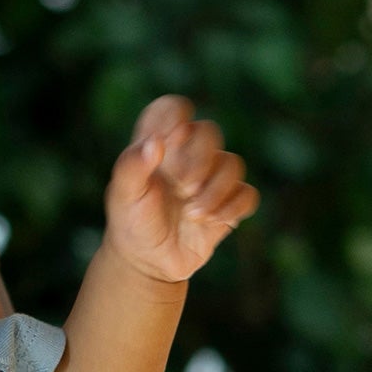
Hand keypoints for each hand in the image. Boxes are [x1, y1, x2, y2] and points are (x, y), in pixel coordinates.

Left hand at [103, 95, 257, 285]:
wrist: (147, 262)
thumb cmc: (131, 221)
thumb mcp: (123, 195)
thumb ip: (131, 166)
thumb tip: (156, 143)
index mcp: (160, 145)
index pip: (172, 109)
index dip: (176, 115)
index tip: (172, 138)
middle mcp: (188, 156)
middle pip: (210, 132)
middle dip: (201, 159)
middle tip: (184, 187)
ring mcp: (211, 179)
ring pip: (233, 165)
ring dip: (215, 190)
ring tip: (193, 214)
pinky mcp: (228, 205)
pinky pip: (248, 195)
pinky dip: (232, 207)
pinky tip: (210, 222)